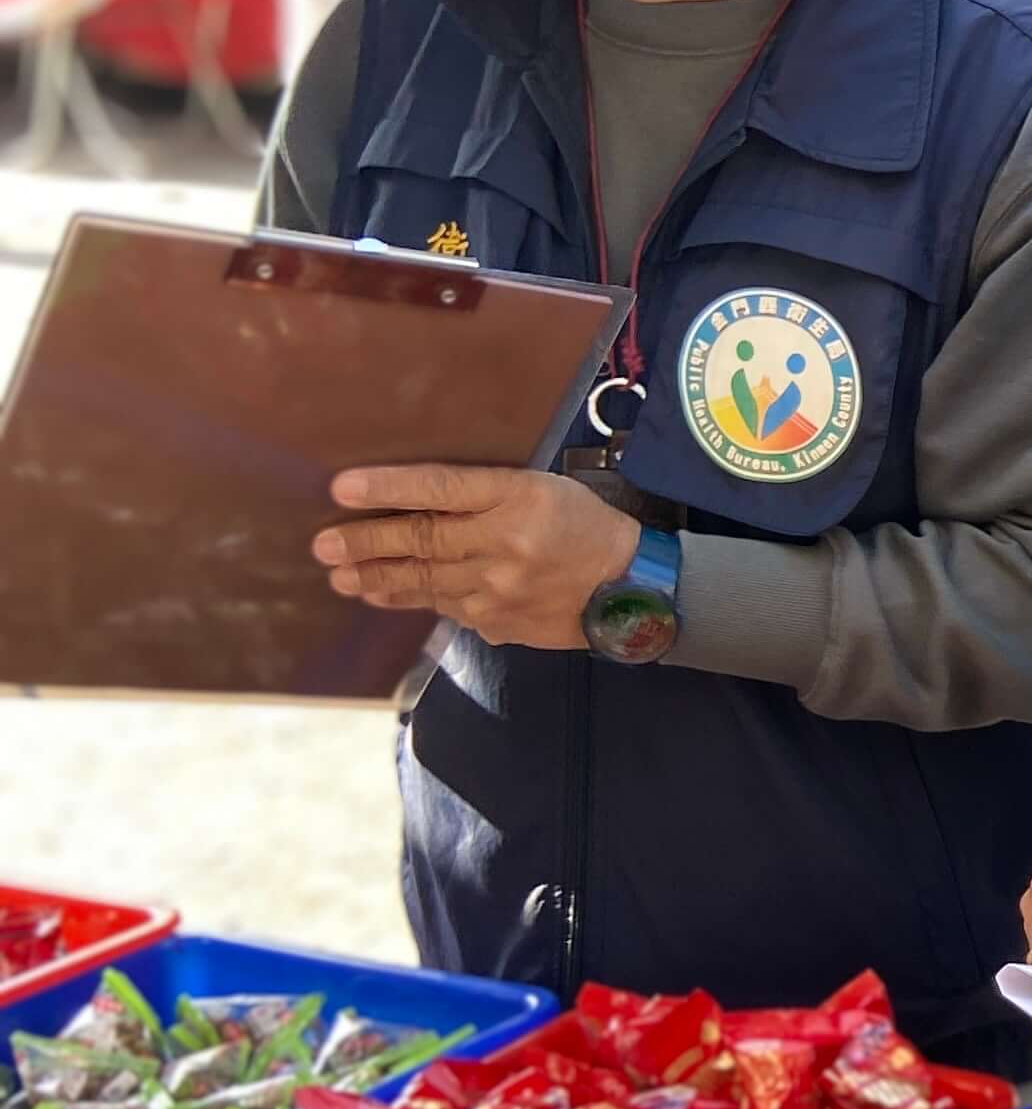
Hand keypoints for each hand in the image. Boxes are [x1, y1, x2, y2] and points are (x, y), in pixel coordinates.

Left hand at [313, 466, 639, 650]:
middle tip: (322, 546)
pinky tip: (385, 594)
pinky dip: (413, 599)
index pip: (441, 487)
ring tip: (340, 577)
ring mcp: (500, 588)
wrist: (631, 586)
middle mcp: (506, 542)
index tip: (339, 488)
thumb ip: (484, 494)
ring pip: (424, 580)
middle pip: (422, 539)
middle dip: (365, 541)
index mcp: (518, 497)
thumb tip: (414, 503)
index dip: (387, 487)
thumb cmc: (582, 524)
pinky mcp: (499, 622)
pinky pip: (446, 607)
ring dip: (376, 577)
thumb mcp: (542, 489)